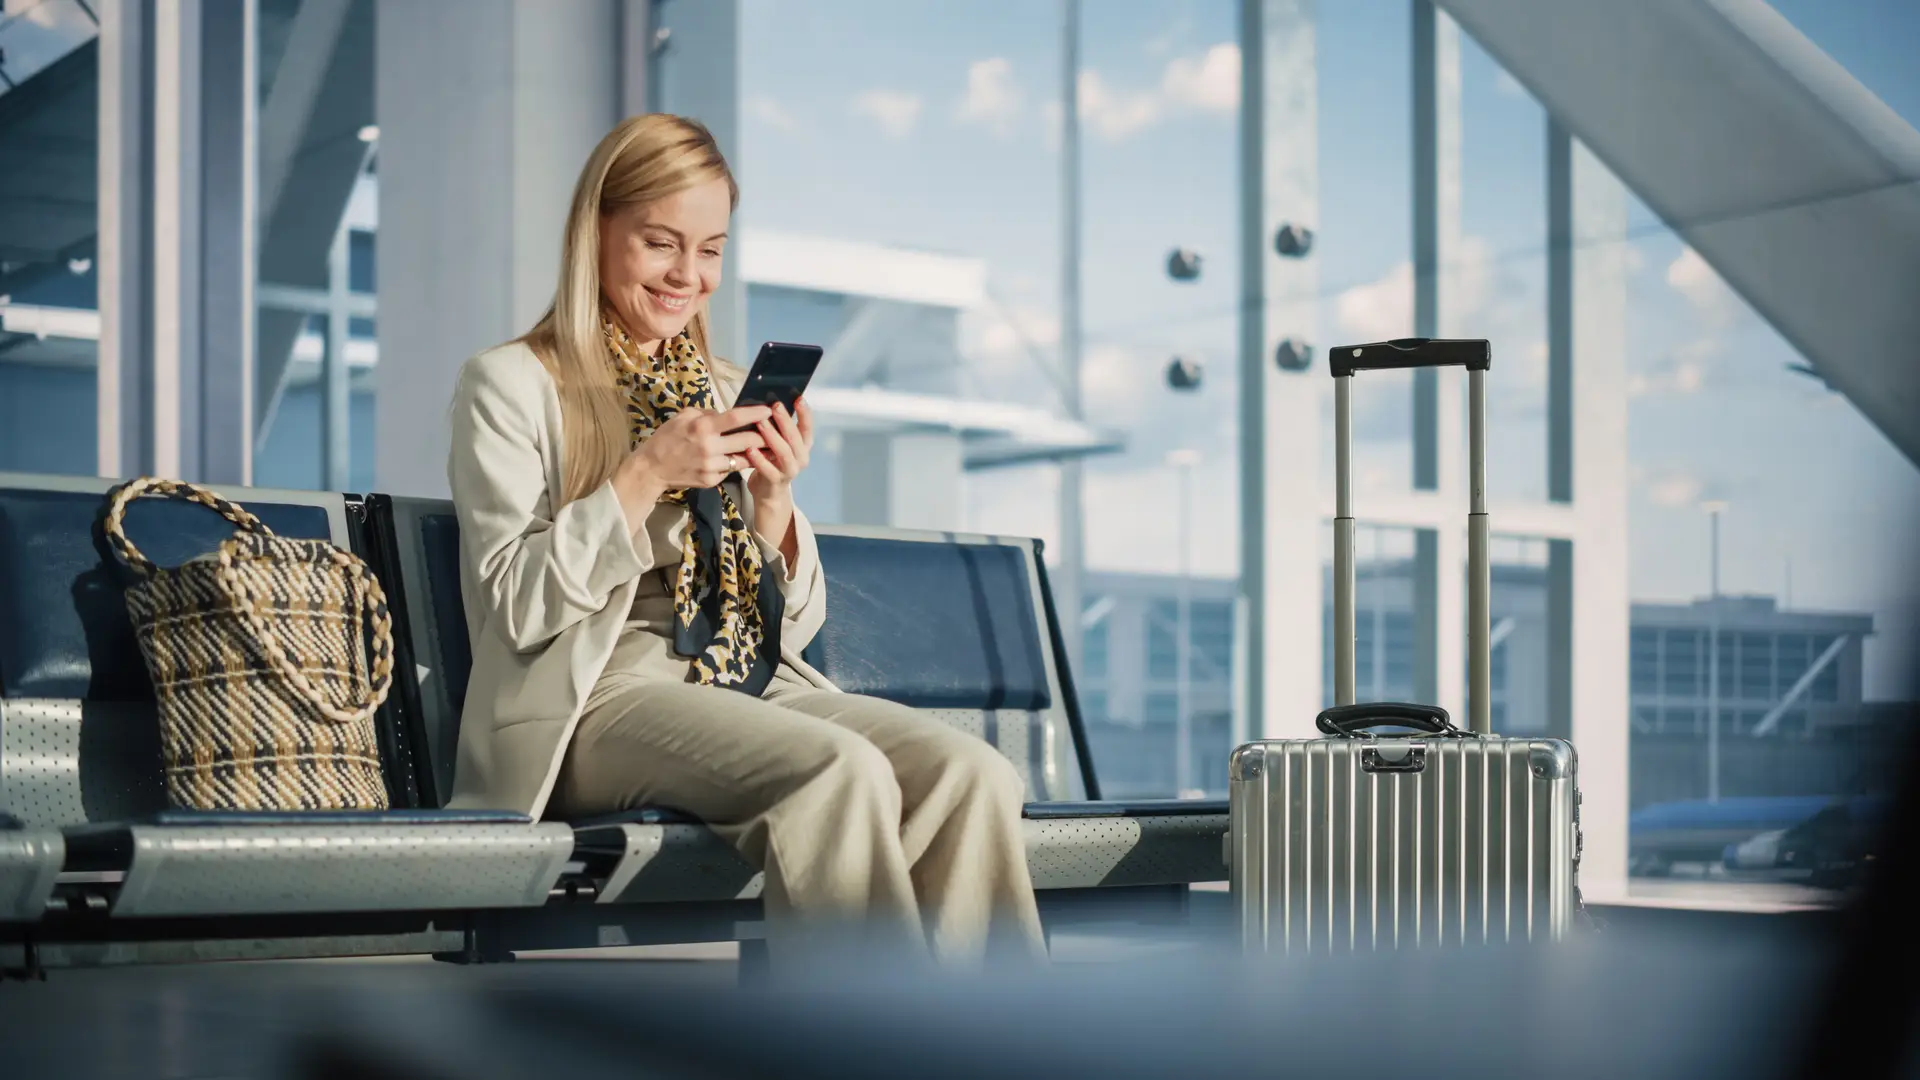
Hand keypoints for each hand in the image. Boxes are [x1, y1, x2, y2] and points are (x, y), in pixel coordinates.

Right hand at [631, 404, 770, 489]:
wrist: (651, 469)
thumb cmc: (666, 438)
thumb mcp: (683, 417)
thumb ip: (706, 414)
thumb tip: (724, 415)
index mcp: (702, 428)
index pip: (735, 418)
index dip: (755, 414)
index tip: (768, 410)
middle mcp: (710, 448)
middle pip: (747, 441)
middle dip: (765, 436)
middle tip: (773, 431)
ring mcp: (712, 467)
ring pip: (744, 458)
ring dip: (755, 452)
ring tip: (763, 446)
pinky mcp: (712, 480)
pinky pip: (730, 469)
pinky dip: (734, 463)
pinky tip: (736, 458)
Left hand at [744, 398, 813, 502]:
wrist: (769, 492)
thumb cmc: (772, 462)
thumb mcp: (779, 444)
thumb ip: (778, 428)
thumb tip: (767, 403)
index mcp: (803, 446)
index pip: (808, 427)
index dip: (805, 413)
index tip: (798, 398)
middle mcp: (801, 457)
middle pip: (796, 438)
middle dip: (785, 420)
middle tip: (775, 405)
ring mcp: (790, 470)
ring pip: (784, 452)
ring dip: (772, 436)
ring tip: (761, 423)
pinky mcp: (776, 481)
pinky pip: (768, 469)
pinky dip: (759, 459)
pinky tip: (750, 449)